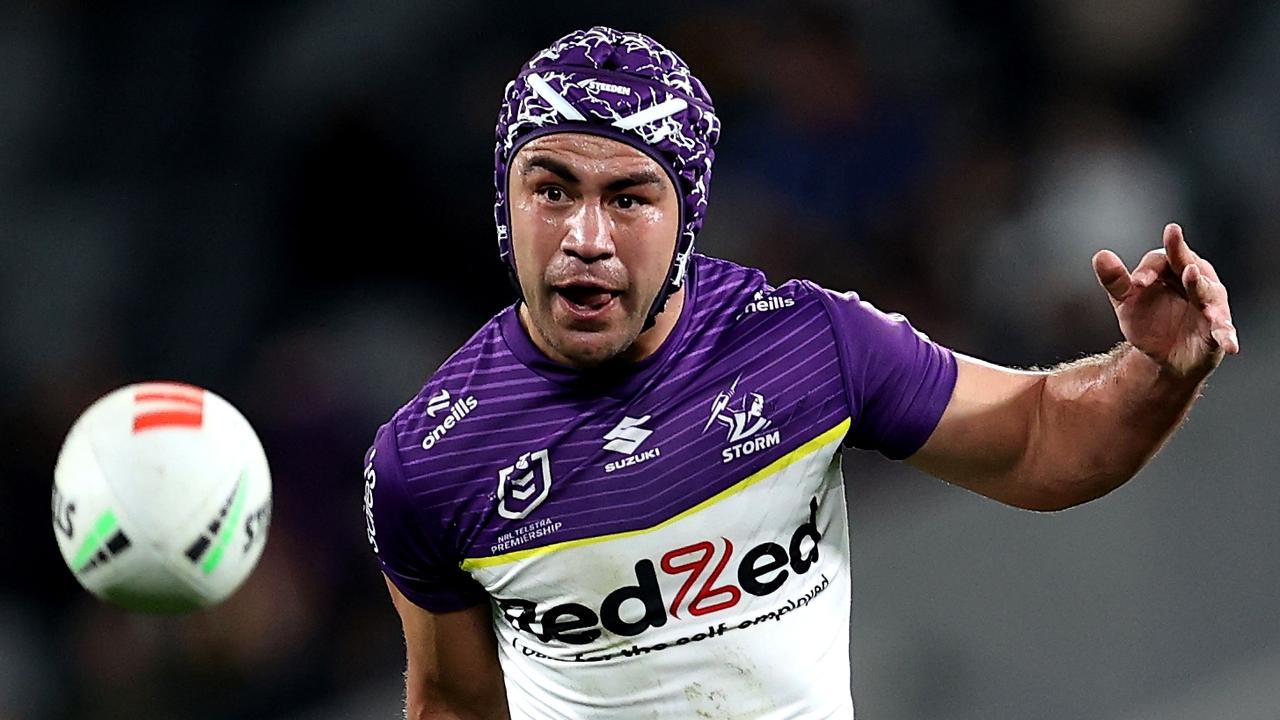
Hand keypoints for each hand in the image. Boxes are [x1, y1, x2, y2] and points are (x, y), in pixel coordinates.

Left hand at [1092, 223, 1239, 377]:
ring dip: (1207, 297)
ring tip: (1206, 303)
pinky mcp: (1218, 326)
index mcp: (1169, 267)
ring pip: (1209, 295)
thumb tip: (1100, 255)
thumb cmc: (1146, 320)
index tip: (1137, 284)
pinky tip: (1229, 345)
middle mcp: (1194, 278)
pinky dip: (1226, 335)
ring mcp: (1209, 302)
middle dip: (1188, 267)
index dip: (1149, 270)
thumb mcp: (1126, 301)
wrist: (1163, 354)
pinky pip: (1223, 330)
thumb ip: (1115, 280)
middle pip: (1190, 267)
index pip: (1161, 260)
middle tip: (1187, 269)